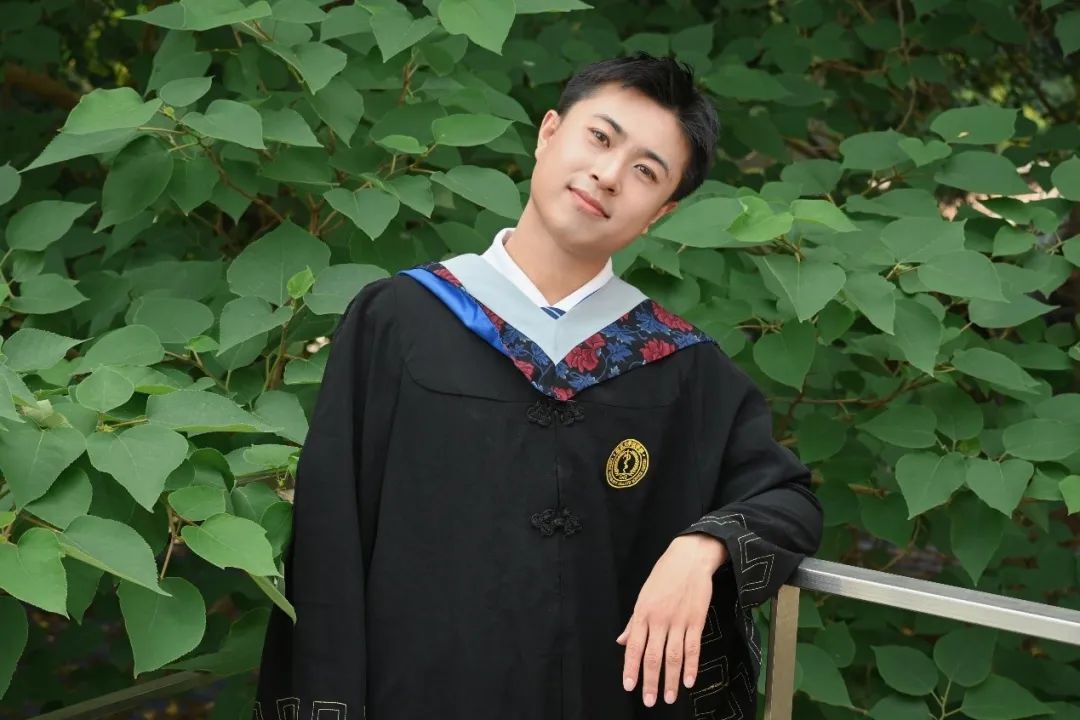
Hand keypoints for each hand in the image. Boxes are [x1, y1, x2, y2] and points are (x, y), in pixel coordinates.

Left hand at [616, 533, 726, 706]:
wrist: (689, 558)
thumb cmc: (664, 575)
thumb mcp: (643, 595)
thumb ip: (634, 622)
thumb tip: (621, 641)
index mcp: (643, 613)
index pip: (634, 646)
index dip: (631, 668)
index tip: (629, 686)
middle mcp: (659, 619)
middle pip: (653, 656)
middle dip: (650, 681)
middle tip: (649, 701)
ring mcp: (679, 621)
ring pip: (673, 656)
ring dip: (671, 679)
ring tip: (669, 698)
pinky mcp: (696, 620)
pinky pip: (693, 647)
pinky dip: (691, 666)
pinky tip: (689, 681)